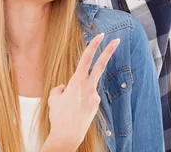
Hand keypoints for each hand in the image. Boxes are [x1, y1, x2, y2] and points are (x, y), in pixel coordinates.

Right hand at [43, 33, 119, 150]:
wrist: (67, 136)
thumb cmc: (59, 116)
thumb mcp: (53, 99)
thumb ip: (60, 88)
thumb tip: (64, 87)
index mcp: (77, 81)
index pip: (86, 58)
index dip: (93, 45)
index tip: (101, 35)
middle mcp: (88, 86)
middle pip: (100, 65)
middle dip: (109, 51)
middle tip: (117, 40)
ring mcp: (94, 95)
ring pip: (87, 86)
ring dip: (78, 92)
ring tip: (69, 108)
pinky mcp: (96, 104)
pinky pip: (86, 97)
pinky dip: (79, 101)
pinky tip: (74, 111)